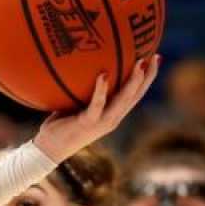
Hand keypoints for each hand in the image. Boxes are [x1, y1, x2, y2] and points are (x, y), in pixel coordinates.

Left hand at [32, 56, 159, 161]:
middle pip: (137, 96)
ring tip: (140, 62)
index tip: (156, 58)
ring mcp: (101, 122)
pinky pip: (97, 104)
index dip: (148, 78)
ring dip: (134, 81)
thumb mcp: (75, 104)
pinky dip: (101, 90)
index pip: (136, 94)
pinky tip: (103, 75)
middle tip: (156, 57)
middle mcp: (112, 118)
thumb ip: (83, 89)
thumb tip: (82, 64)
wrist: (48, 149)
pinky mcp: (88, 123)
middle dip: (149, 76)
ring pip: (124, 100)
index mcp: (113, 114)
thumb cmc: (60, 124)